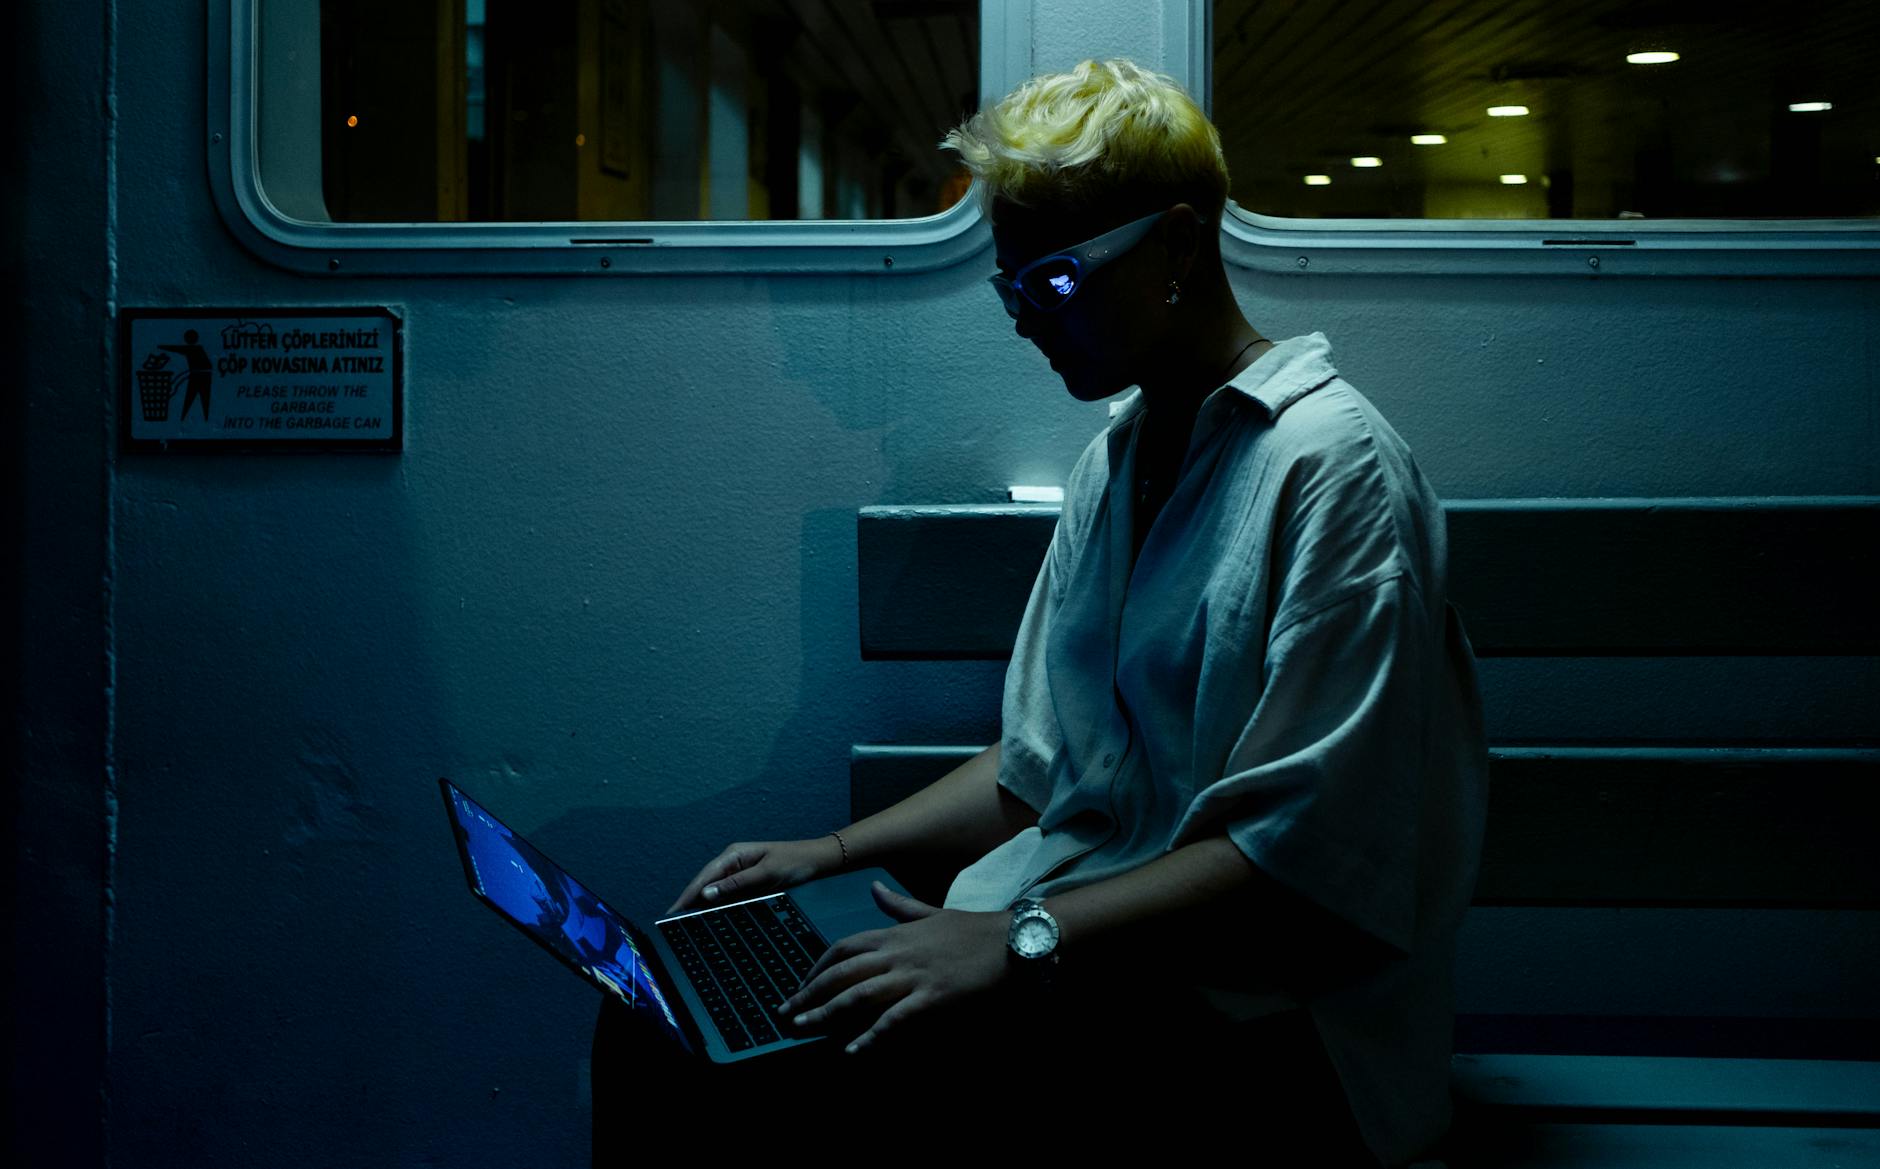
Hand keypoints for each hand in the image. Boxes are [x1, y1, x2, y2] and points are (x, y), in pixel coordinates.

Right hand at [664, 837, 841, 915]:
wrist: (817, 861)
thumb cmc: (794, 862)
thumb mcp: (766, 873)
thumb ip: (736, 884)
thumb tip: (707, 895)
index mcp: (734, 854)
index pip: (704, 876)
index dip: (687, 894)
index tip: (673, 911)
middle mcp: (732, 864)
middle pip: (705, 885)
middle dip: (690, 903)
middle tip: (673, 924)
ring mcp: (739, 875)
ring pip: (715, 893)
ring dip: (702, 907)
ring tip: (685, 926)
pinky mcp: (747, 885)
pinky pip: (728, 898)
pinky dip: (718, 909)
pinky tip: (709, 921)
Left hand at [779, 882, 1009, 1053]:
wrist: (1011, 940)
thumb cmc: (973, 929)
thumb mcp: (931, 913)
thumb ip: (898, 906)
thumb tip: (874, 890)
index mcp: (895, 933)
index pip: (843, 947)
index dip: (817, 966)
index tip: (801, 983)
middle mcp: (897, 952)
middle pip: (841, 971)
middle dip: (809, 992)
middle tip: (786, 1011)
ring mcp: (913, 975)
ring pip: (859, 993)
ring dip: (827, 1012)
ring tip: (803, 1028)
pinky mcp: (932, 996)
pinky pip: (894, 1018)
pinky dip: (871, 1035)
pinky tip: (853, 1050)